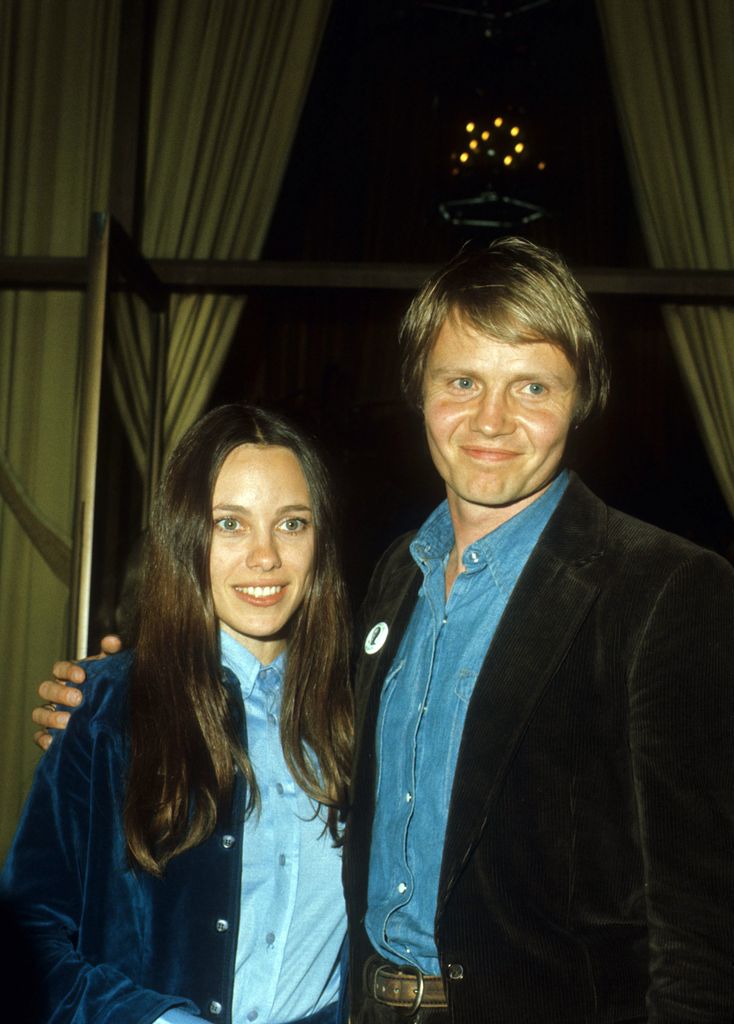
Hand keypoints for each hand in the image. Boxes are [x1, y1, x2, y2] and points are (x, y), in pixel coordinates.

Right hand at [32, 635, 122, 749]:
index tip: (82, 676)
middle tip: (78, 700)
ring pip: (39, 713)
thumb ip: (113, 653)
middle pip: (46, 689)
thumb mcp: (113, 669)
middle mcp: (56, 694)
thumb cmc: (110, 687)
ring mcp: (52, 714)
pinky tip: (55, 741)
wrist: (116, 715)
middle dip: (60, 694)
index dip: (67, 670)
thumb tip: (113, 642)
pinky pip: (40, 736)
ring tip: (68, 722)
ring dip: (51, 717)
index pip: (59, 668)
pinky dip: (44, 739)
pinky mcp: (51, 734)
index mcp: (68, 676)